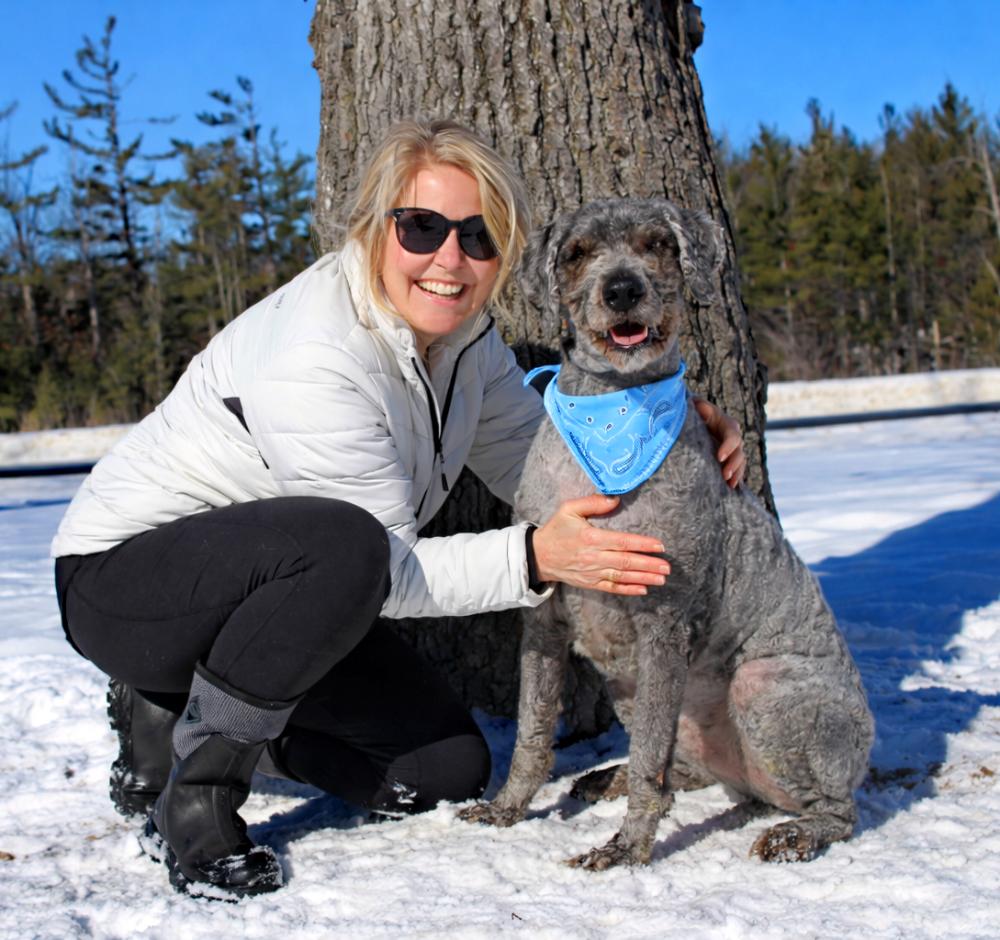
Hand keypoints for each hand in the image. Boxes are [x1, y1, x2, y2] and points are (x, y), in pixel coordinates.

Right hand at [532, 494, 670, 595]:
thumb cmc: (556, 529)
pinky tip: (643, 589)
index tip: (659, 545)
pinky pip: (611, 588)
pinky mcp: (589, 583)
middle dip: (649, 565)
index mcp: (590, 538)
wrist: (538, 555)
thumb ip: (592, 502)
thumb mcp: (569, 509)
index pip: (622, 542)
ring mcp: (591, 573)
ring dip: (643, 578)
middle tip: (667, 567)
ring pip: (622, 577)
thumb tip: (615, 500)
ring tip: (661, 579)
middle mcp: (593, 558)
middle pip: (626, 562)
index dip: (642, 544)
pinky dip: (628, 590)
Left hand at [692, 397, 745, 488]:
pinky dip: (735, 478)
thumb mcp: (696, 407)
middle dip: (733, 464)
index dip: (728, 447)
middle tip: (725, 475)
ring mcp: (732, 449)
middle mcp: (732, 436)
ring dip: (736, 474)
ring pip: (740, 462)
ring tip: (730, 484)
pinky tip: (731, 488)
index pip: (733, 436)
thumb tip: (701, 407)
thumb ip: (699, 407)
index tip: (720, 457)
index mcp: (727, 424)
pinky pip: (736, 469)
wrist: (694, 418)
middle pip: (739, 451)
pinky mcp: (728, 458)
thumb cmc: (693, 411)